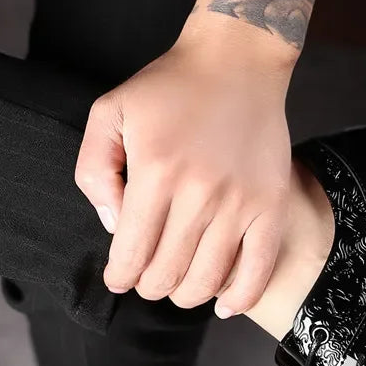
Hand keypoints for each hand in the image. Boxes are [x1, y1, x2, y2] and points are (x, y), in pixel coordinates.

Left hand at [75, 23, 293, 316]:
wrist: (238, 61)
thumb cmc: (171, 88)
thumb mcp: (110, 111)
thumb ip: (94, 169)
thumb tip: (112, 225)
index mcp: (155, 173)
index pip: (130, 253)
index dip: (119, 276)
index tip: (118, 278)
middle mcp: (198, 195)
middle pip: (166, 275)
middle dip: (148, 286)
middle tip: (147, 277)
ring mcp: (240, 204)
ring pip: (207, 281)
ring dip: (185, 294)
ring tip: (178, 284)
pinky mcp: (271, 207)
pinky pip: (258, 270)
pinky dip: (239, 298)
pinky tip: (223, 304)